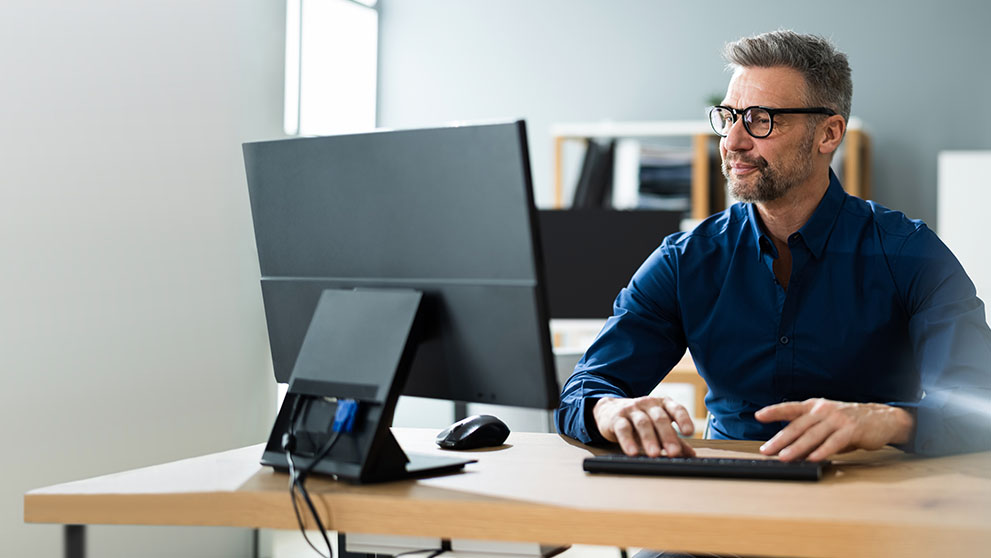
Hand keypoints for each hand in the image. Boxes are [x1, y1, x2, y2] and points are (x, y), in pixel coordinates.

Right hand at [592, 396, 695, 457]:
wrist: (610, 410)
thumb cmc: (640, 419)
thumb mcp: (658, 427)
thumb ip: (674, 439)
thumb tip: (691, 454)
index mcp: (663, 404)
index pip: (676, 409)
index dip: (683, 419)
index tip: (689, 432)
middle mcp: (648, 404)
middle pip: (660, 418)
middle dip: (667, 436)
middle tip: (674, 452)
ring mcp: (632, 409)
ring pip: (642, 423)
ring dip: (649, 439)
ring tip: (654, 454)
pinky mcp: (617, 418)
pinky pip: (623, 429)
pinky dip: (627, 441)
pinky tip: (632, 452)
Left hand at [755, 398, 914, 461]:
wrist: (882, 418)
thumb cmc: (849, 422)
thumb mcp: (826, 422)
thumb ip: (809, 433)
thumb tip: (790, 450)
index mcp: (815, 406)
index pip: (790, 408)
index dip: (774, 411)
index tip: (758, 415)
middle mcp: (824, 410)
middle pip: (798, 425)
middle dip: (780, 439)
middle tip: (767, 450)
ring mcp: (837, 419)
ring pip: (812, 435)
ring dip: (797, 448)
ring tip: (784, 457)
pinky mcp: (851, 430)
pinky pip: (834, 442)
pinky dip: (822, 451)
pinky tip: (813, 458)